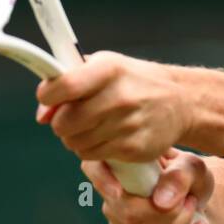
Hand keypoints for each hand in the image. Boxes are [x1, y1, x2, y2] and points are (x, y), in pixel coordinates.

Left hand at [36, 51, 191, 163]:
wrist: (180, 102)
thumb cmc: (135, 82)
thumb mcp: (105, 68)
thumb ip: (69, 84)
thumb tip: (43, 115)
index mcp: (110, 70)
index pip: (63, 86)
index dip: (48, 95)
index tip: (51, 96)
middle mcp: (120, 97)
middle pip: (64, 122)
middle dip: (61, 122)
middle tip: (74, 116)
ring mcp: (128, 125)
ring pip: (74, 143)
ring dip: (76, 137)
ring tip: (93, 125)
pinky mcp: (133, 148)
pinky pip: (92, 155)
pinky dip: (92, 149)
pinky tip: (107, 136)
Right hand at [82, 151, 213, 223]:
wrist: (194, 196)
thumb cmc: (187, 173)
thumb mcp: (192, 167)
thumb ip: (180, 176)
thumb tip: (161, 203)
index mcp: (120, 162)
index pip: (94, 167)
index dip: (101, 180)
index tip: (121, 191)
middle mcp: (110, 189)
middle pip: (129, 213)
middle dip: (168, 214)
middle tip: (189, 200)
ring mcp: (115, 216)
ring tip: (193, 206)